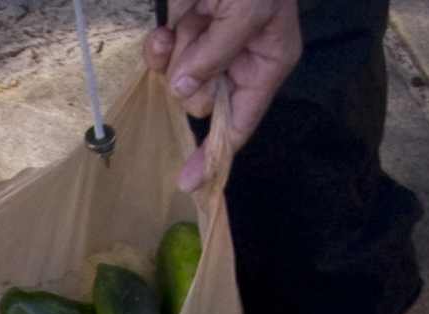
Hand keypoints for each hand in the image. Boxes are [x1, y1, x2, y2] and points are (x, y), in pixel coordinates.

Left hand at [151, 0, 305, 182]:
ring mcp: (207, 46)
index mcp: (268, 63)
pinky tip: (167, 27)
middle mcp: (238, 61)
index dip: (216, 153)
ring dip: (176, 54)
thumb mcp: (247, 13)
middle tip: (198, 46)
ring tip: (190, 19)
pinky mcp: (182, 30)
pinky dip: (160, 45)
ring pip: (178, 79)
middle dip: (194, 78)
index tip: (190, 181)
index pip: (242, 123)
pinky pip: (162, 56)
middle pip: (204, 102)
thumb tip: (186, 93)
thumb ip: (218, 55)